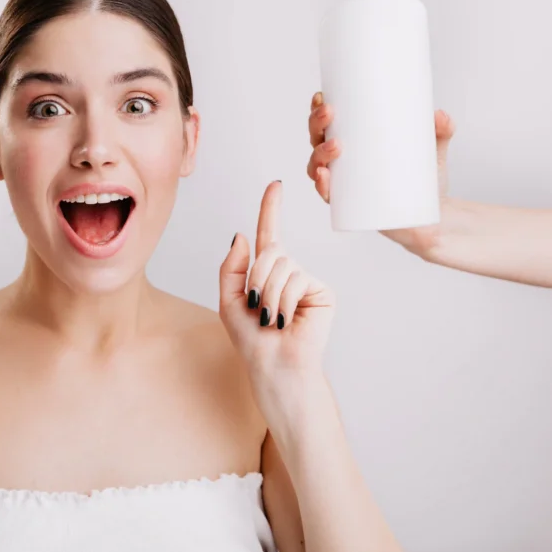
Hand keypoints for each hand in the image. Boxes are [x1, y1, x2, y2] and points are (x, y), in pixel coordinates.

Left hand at [219, 181, 335, 418]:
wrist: (273, 367)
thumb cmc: (251, 340)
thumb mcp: (229, 301)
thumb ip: (231, 267)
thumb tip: (243, 235)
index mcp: (266, 271)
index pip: (269, 233)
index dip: (271, 208)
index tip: (275, 184)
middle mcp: (289, 271)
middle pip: (269, 252)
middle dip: (256, 281)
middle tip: (257, 310)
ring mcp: (306, 280)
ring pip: (281, 266)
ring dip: (268, 296)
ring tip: (272, 320)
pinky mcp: (322, 292)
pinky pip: (295, 281)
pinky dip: (283, 303)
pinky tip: (288, 321)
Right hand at [305, 91, 455, 254]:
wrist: (431, 216)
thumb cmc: (424, 179)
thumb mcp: (433, 150)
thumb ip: (441, 130)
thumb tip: (440, 115)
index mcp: (352, 142)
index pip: (327, 123)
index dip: (317, 109)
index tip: (322, 96)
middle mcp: (340, 162)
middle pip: (316, 139)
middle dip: (316, 124)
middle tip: (330, 113)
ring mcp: (342, 184)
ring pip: (317, 165)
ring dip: (319, 154)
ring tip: (336, 146)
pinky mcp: (348, 206)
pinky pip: (327, 195)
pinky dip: (321, 185)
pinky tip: (324, 176)